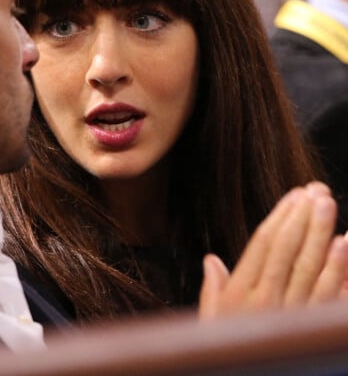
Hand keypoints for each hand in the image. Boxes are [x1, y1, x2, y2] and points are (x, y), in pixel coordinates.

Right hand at [199, 182, 347, 318]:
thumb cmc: (229, 355)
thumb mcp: (211, 322)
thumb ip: (212, 291)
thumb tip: (210, 261)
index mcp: (238, 293)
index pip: (262, 245)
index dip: (280, 216)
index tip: (295, 195)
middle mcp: (265, 300)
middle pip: (286, 249)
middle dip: (302, 216)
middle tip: (316, 189)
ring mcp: (290, 315)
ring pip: (309, 267)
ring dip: (320, 231)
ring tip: (327, 203)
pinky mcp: (310, 328)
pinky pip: (328, 295)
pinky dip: (339, 268)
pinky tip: (344, 243)